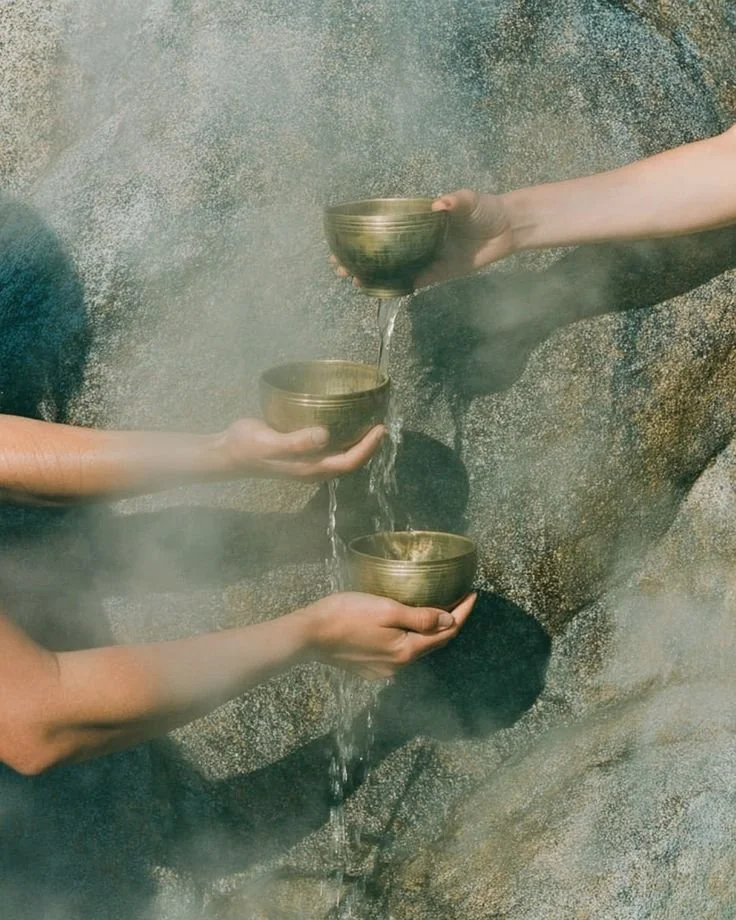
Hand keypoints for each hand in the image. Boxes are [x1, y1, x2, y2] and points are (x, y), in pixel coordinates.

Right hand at [217, 418, 384, 481]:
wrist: (227, 452)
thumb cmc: (247, 447)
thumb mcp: (270, 443)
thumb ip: (297, 442)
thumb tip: (325, 436)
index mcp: (310, 469)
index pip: (348, 462)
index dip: (367, 448)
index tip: (381, 430)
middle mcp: (312, 468)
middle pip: (350, 461)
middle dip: (369, 446)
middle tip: (382, 425)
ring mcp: (307, 462)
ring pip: (341, 455)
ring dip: (358, 443)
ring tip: (370, 423)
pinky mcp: (301, 452)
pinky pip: (330, 448)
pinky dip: (343, 437)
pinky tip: (345, 422)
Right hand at [299, 591, 476, 678]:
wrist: (310, 634)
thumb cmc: (346, 615)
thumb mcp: (387, 609)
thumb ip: (421, 617)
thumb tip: (450, 621)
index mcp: (406, 650)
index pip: (446, 632)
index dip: (463, 613)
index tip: (473, 594)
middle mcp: (398, 665)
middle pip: (434, 643)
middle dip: (450, 622)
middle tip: (460, 599)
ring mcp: (383, 669)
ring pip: (416, 648)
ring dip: (429, 631)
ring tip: (437, 609)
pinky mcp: (369, 668)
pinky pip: (398, 652)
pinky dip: (409, 638)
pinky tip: (406, 626)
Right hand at [329, 189, 515, 289]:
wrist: (507, 228)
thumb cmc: (485, 209)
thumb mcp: (468, 199)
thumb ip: (454, 200)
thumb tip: (438, 204)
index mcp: (417, 219)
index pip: (383, 225)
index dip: (361, 232)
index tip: (341, 238)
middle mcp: (416, 239)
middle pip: (381, 250)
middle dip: (358, 257)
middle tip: (338, 265)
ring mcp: (425, 257)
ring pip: (392, 268)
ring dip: (371, 274)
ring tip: (352, 278)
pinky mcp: (437, 274)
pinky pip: (412, 282)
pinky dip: (396, 287)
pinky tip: (378, 291)